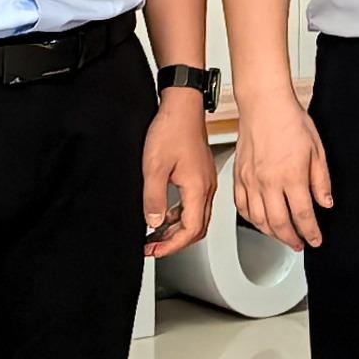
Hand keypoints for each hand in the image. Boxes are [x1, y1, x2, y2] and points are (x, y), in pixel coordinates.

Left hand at [142, 94, 216, 259]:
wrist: (182, 106)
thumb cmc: (171, 130)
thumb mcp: (154, 167)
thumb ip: (154, 199)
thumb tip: (154, 223)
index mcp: (198, 188)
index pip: (190, 230)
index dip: (171, 246)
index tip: (154, 252)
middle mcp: (206, 187)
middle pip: (197, 228)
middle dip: (174, 243)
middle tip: (152, 249)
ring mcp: (205, 181)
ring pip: (196, 217)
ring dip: (176, 230)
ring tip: (155, 236)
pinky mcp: (200, 175)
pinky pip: (194, 204)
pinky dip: (179, 216)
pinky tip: (164, 215)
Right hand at [232, 97, 335, 251]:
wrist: (264, 104)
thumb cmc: (290, 121)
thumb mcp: (317, 150)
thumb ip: (321, 181)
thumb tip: (326, 203)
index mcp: (291, 176)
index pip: (303, 215)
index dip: (311, 232)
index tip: (316, 240)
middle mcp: (268, 181)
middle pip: (279, 223)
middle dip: (291, 239)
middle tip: (300, 243)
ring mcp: (250, 180)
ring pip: (258, 219)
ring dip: (272, 233)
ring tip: (283, 237)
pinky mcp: (238, 176)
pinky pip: (242, 206)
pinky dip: (252, 219)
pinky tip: (261, 222)